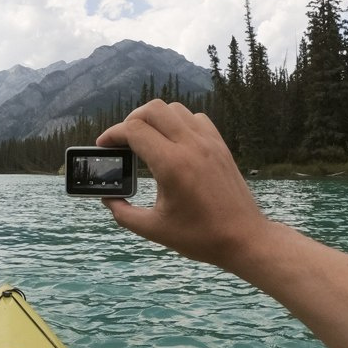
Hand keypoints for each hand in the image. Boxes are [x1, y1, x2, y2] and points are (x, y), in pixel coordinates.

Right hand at [96, 100, 269, 271]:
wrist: (244, 238)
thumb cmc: (200, 237)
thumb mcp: (154, 229)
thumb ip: (123, 214)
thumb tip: (107, 198)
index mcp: (172, 166)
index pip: (134, 130)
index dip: (112, 135)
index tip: (103, 145)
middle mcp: (191, 147)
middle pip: (152, 109)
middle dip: (130, 120)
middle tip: (122, 141)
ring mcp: (209, 143)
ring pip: (174, 109)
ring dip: (155, 119)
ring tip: (146, 140)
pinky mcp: (221, 146)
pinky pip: (196, 118)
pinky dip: (179, 122)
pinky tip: (174, 142)